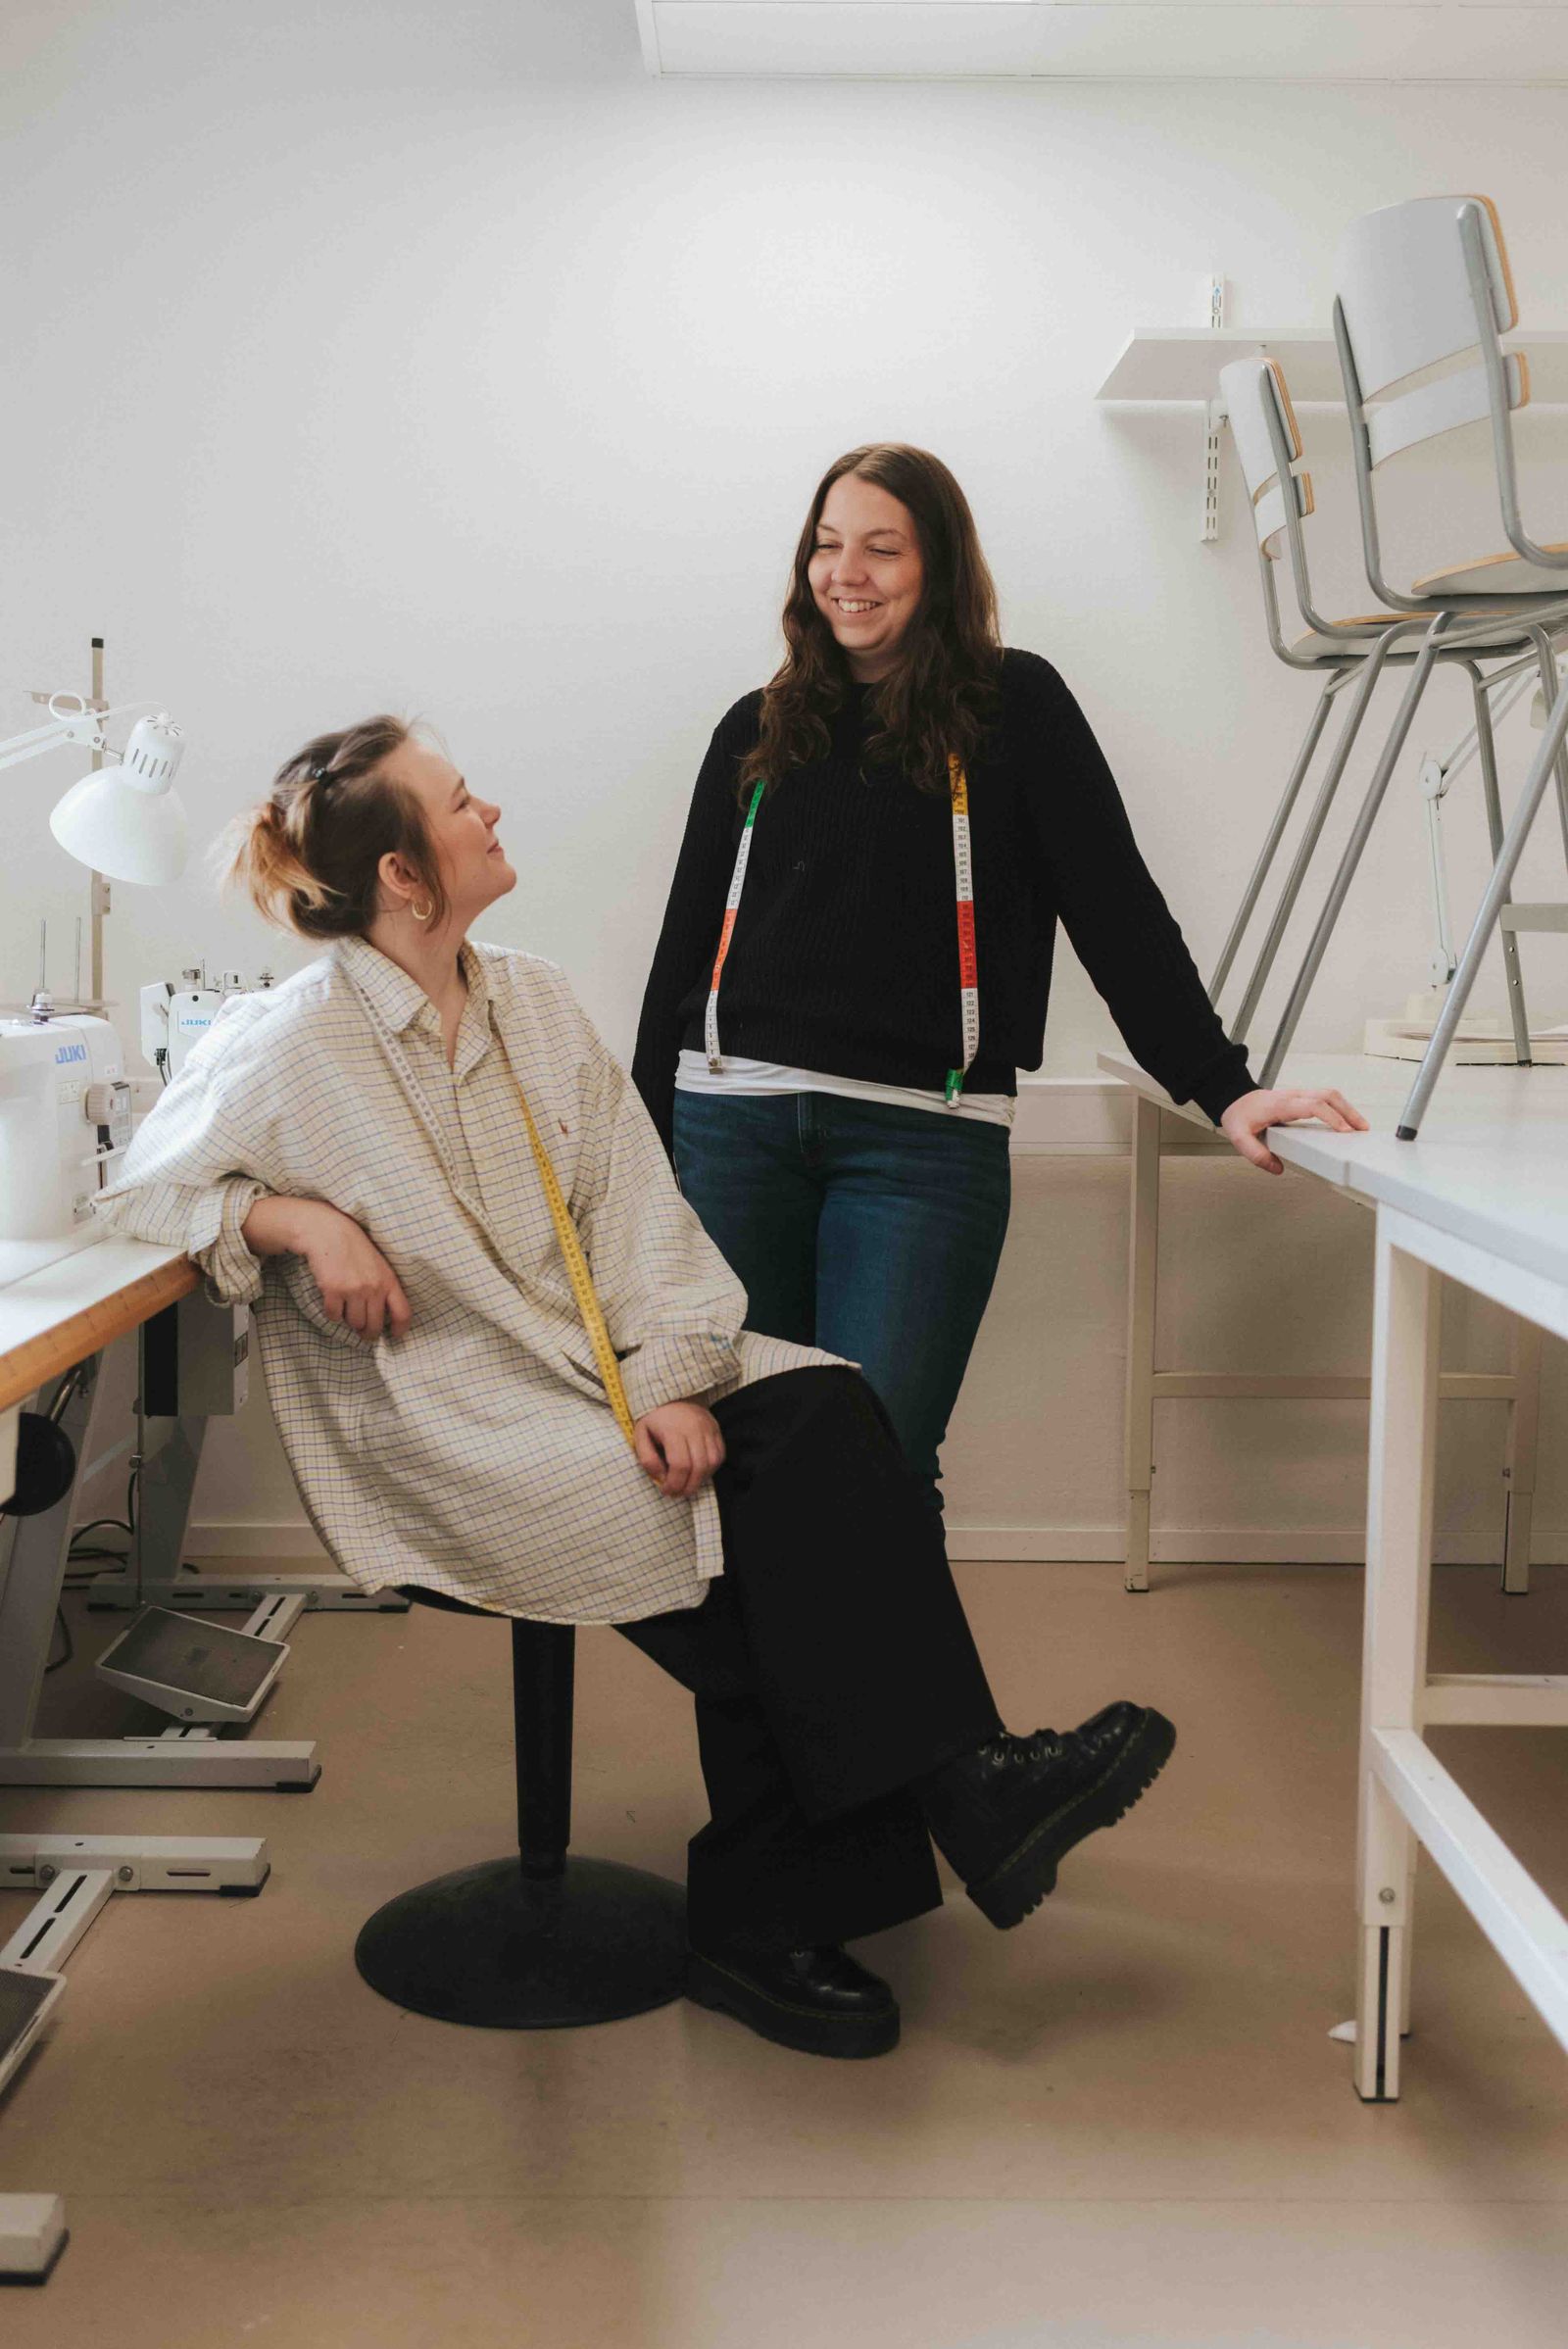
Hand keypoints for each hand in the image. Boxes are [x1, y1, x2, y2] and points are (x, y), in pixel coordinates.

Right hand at [243, 1196, 411, 1338]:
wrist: (328, 1232)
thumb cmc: (354, 1248)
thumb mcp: (379, 1265)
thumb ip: (384, 1287)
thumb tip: (384, 1316)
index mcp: (389, 1281)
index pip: (403, 1313)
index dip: (400, 1330)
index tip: (394, 1336)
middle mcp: (374, 1288)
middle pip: (375, 1326)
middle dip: (368, 1333)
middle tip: (363, 1332)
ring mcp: (354, 1290)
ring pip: (354, 1323)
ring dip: (349, 1320)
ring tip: (346, 1307)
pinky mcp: (334, 1291)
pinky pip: (334, 1316)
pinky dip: (332, 1313)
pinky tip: (332, 1300)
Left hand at [633, 1401, 725, 1498]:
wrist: (672, 1393)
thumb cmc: (654, 1418)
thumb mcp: (640, 1435)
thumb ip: (647, 1459)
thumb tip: (661, 1478)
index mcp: (673, 1430)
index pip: (680, 1465)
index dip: (674, 1484)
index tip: (666, 1490)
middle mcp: (695, 1428)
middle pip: (698, 1467)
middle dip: (688, 1487)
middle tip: (678, 1493)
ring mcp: (708, 1427)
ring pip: (712, 1462)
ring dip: (701, 1479)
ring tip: (688, 1484)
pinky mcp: (716, 1428)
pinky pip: (719, 1454)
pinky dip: (711, 1468)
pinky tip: (698, 1472)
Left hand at [1219, 1086, 1368, 1176]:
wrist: (1233, 1098)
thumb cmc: (1238, 1115)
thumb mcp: (1240, 1138)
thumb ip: (1257, 1154)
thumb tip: (1277, 1167)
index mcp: (1281, 1105)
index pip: (1314, 1106)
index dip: (1332, 1117)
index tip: (1344, 1131)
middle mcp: (1293, 1096)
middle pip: (1328, 1095)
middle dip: (1349, 1111)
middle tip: (1362, 1129)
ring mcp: (1298, 1095)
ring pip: (1329, 1094)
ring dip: (1347, 1108)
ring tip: (1360, 1127)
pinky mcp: (1300, 1098)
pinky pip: (1325, 1098)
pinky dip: (1339, 1107)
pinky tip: (1345, 1121)